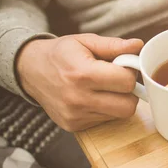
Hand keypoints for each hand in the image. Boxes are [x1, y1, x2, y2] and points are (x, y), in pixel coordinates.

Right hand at [16, 34, 143, 131]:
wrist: (29, 70)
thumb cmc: (61, 53)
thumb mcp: (86, 41)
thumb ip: (114, 45)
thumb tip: (138, 45)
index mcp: (82, 74)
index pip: (127, 82)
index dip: (131, 72)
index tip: (123, 66)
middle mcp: (78, 99)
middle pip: (128, 106)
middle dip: (129, 91)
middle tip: (118, 80)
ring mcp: (75, 116)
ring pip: (119, 115)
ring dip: (118, 101)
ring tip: (104, 87)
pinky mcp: (73, 126)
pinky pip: (105, 121)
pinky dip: (106, 109)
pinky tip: (93, 97)